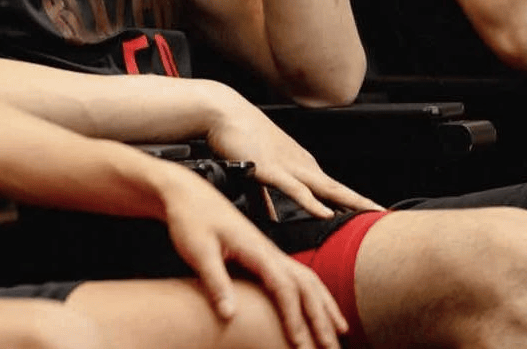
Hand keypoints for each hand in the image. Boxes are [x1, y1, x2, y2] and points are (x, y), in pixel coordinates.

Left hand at [157, 163, 346, 348]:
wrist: (186, 193)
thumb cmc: (189, 218)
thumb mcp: (197, 250)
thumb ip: (216, 282)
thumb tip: (229, 315)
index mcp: (255, 249)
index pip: (284, 288)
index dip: (295, 319)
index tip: (302, 346)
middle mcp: (268, 250)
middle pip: (306, 286)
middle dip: (322, 319)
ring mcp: (268, 251)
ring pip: (307, 279)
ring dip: (325, 306)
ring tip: (340, 331)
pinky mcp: (263, 253)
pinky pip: (297, 275)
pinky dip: (313, 294)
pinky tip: (317, 307)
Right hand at [205, 96, 378, 217]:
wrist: (222, 112)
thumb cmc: (238, 137)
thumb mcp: (255, 174)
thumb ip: (264, 199)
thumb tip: (271, 219)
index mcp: (299, 167)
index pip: (332, 190)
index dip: (352, 203)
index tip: (371, 215)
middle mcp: (300, 166)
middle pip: (339, 189)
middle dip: (362, 203)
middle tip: (385, 215)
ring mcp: (288, 167)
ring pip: (326, 188)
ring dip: (350, 202)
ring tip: (371, 213)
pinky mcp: (271, 168)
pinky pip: (295, 189)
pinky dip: (312, 203)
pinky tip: (326, 214)